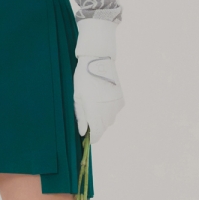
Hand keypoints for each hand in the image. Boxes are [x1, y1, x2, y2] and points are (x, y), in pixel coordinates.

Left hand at [73, 18, 124, 144]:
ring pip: (110, 121)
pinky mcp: (121, 100)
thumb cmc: (83, 79)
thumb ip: (81, 117)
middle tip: (88, 121)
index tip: (87, 138)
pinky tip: (102, 101)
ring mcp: (116, 105)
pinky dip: (109, 111)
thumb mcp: (77, 98)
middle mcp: (108, 110)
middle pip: (104, 128)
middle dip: (96, 128)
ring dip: (103, 119)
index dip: (92, 138)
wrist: (98, 61)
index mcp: (95, 111)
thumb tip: (83, 133)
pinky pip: (115, 112)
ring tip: (95, 107)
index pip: (97, 133)